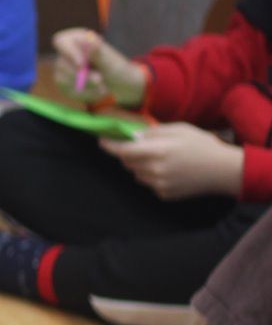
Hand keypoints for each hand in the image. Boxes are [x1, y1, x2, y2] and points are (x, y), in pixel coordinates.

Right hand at [51, 27, 147, 106]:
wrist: (118, 83)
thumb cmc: (115, 67)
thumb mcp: (109, 59)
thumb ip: (98, 51)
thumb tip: (90, 41)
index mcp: (76, 39)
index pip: (60, 41)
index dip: (68, 52)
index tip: (81, 64)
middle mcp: (66, 53)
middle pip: (61, 64)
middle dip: (81, 75)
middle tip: (100, 80)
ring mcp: (62, 69)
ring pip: (62, 79)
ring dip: (85, 85)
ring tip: (102, 86)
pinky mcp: (63, 83)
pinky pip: (67, 91)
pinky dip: (84, 93)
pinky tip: (96, 91)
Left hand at [101, 123, 243, 200]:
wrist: (222, 170)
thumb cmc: (202, 145)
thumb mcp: (179, 130)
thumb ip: (153, 133)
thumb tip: (133, 136)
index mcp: (158, 151)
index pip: (123, 150)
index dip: (110, 146)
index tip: (102, 141)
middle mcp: (154, 170)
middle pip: (128, 163)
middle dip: (130, 154)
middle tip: (146, 148)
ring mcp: (158, 184)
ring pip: (136, 174)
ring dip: (141, 166)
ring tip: (163, 160)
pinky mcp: (163, 194)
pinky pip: (149, 184)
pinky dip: (153, 177)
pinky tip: (171, 171)